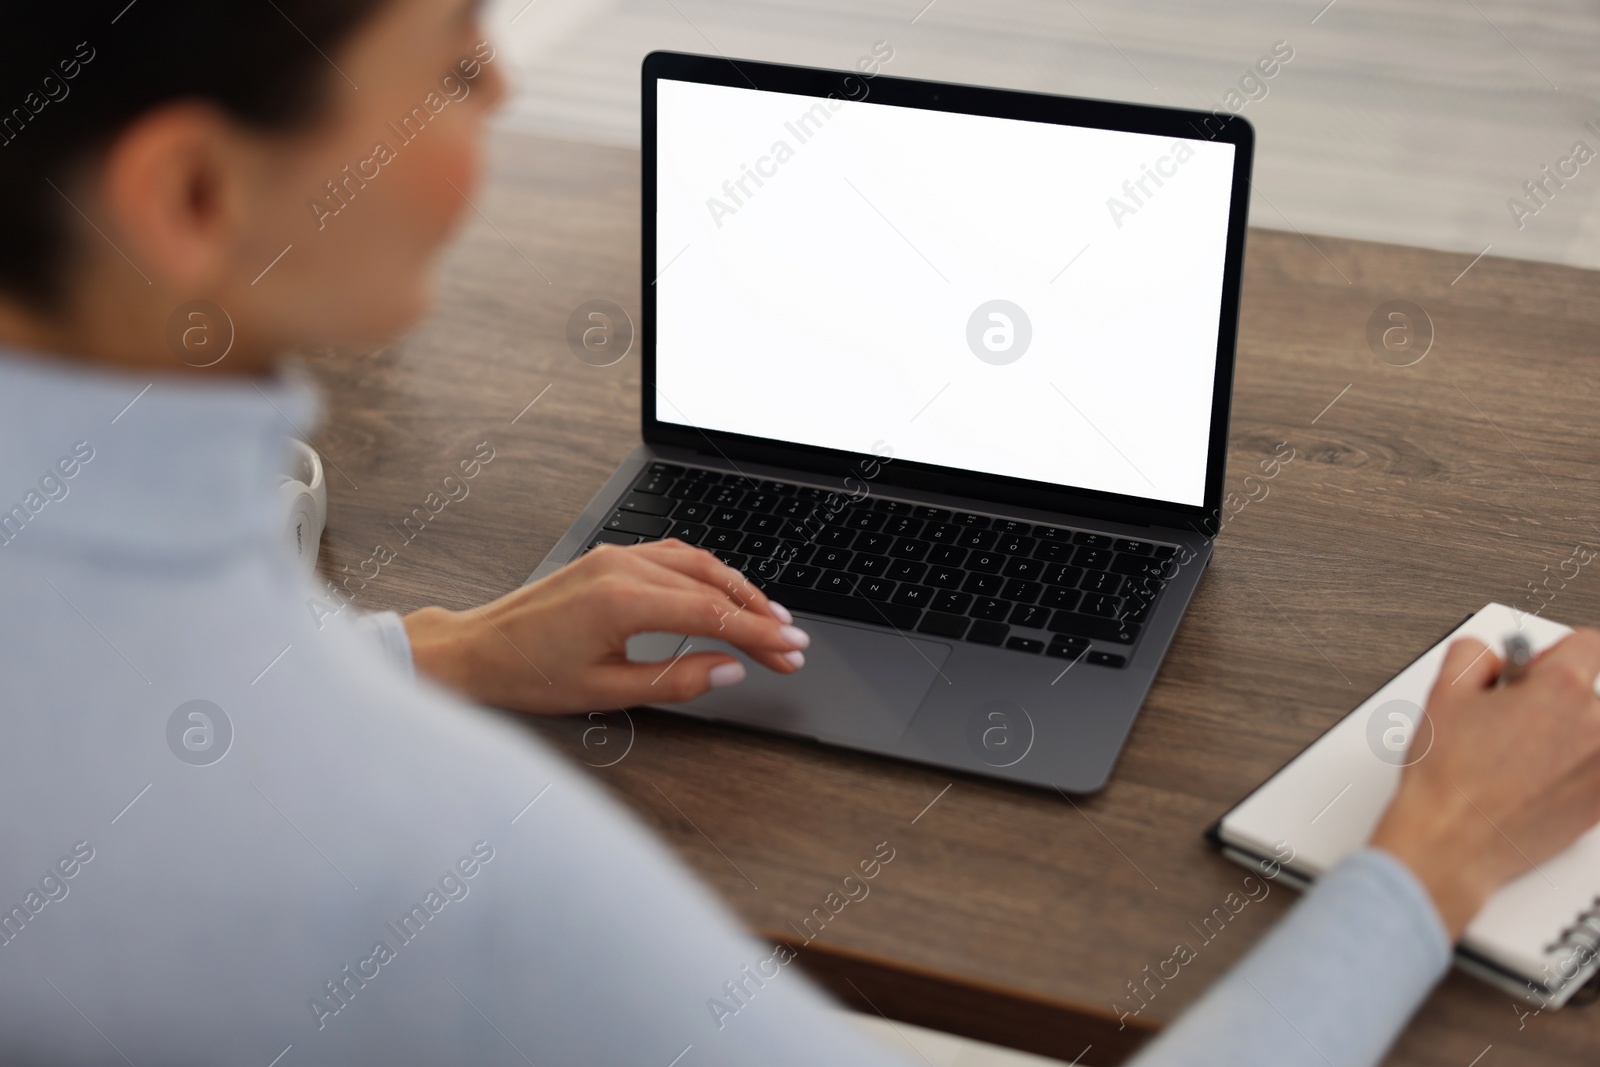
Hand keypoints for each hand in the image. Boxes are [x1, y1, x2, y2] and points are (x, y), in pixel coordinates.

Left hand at [400, 539, 809, 714]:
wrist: (473, 651)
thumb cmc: (526, 675)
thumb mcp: (606, 692)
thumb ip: (675, 680)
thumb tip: (728, 671)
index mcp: (621, 601)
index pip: (712, 613)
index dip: (758, 634)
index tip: (791, 651)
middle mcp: (622, 568)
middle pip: (713, 584)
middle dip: (758, 614)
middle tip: (790, 644)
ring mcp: (615, 557)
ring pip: (697, 563)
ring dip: (738, 588)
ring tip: (768, 619)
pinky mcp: (608, 558)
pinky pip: (672, 556)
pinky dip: (707, 573)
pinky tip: (723, 590)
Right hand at [1370, 629, 1599, 937]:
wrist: (1452, 839)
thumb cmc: (1448, 777)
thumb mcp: (1443, 692)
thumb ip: (1473, 654)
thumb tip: (1492, 657)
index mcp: (1562, 690)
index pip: (1588, 644)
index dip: (1553, 653)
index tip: (1536, 668)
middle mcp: (1596, 728)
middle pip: (1590, 692)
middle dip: (1555, 700)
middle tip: (1514, 719)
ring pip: (1591, 733)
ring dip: (1567, 737)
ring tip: (1520, 756)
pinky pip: (1592, 771)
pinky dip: (1571, 772)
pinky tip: (1532, 781)